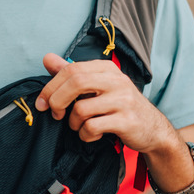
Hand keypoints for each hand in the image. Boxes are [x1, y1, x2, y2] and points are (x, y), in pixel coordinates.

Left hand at [34, 53, 174, 153]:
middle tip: (56, 114)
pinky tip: (92, 134)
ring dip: (73, 123)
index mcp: (107, 69)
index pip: (71, 69)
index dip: (50, 86)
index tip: (41, 103)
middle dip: (56, 101)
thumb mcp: (97, 86)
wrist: (152, 129)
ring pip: (81, 109)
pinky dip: (85, 135)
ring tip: (80, 126)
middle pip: (75, 83)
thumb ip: (71, 73)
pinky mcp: (127, 121)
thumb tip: (47, 58)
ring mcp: (123, 100)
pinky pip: (92, 127)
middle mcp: (117, 80)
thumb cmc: (119, 106)